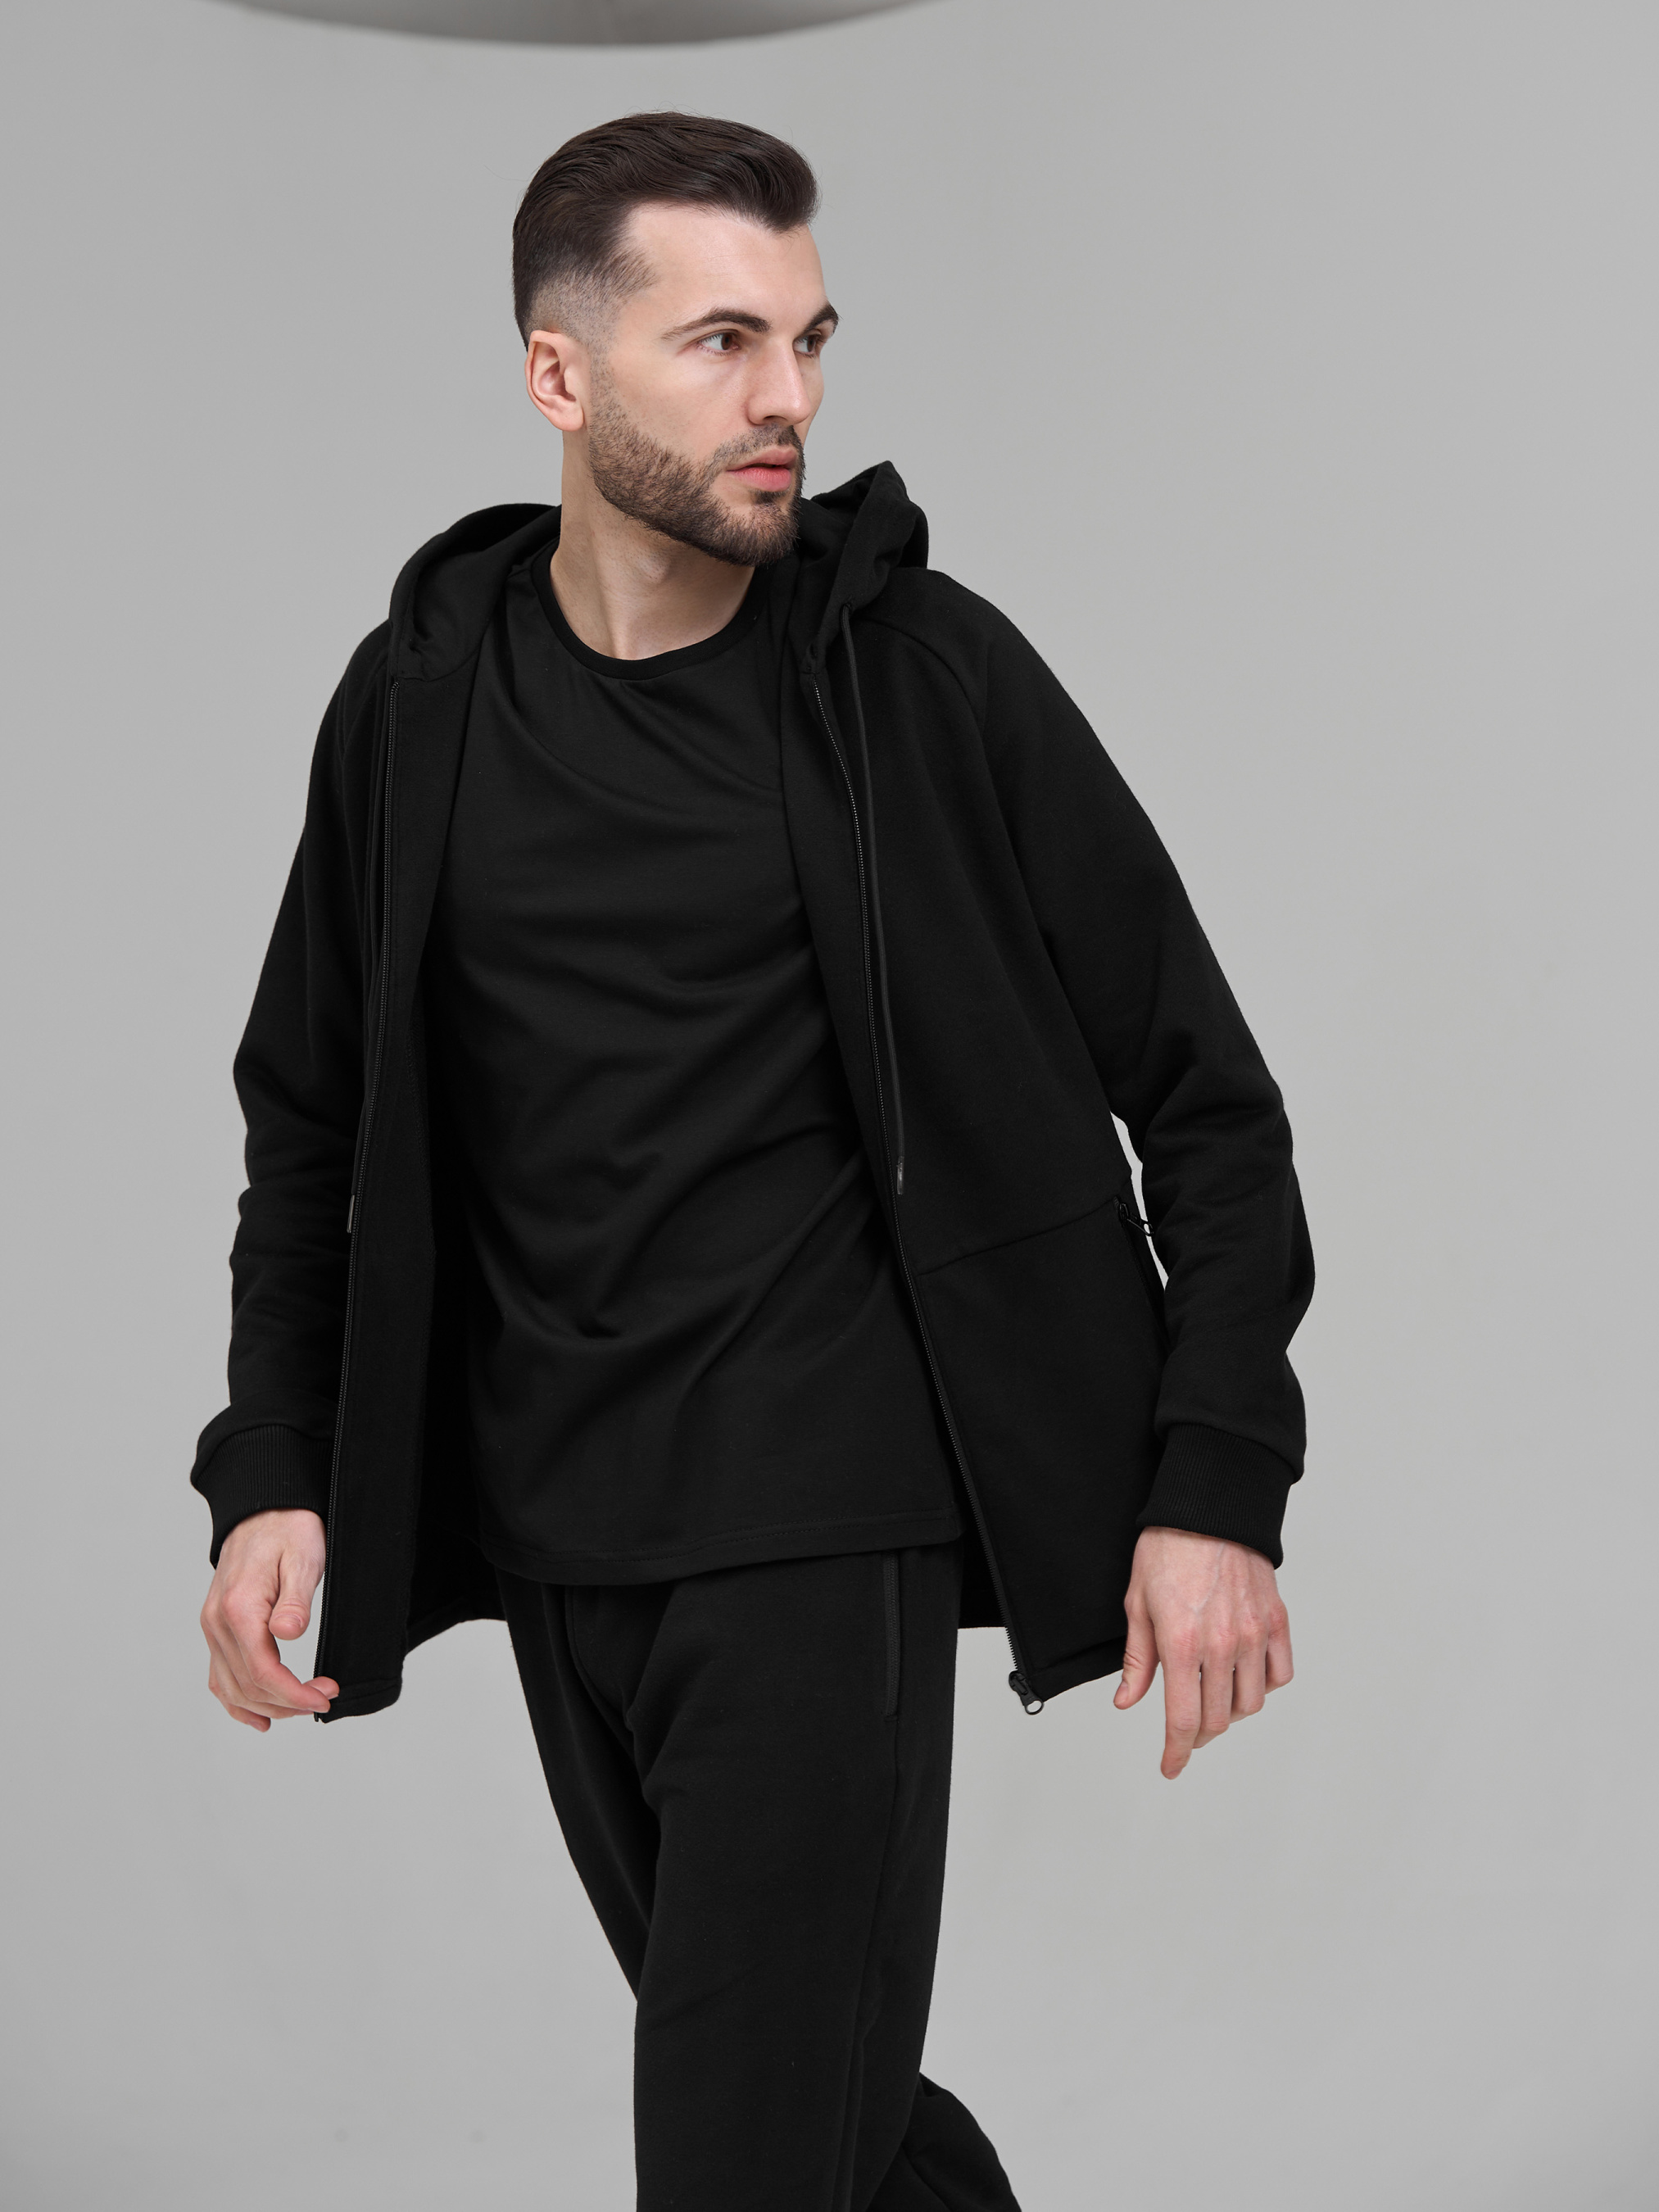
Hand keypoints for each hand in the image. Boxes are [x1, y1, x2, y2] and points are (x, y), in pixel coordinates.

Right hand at [200, 1508, 337, 1729]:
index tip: (325, 1698)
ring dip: (266, 1706)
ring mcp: (213, 1627)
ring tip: (302, 1708)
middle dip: (288, 1703)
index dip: (294, 1694)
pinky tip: (260, 1717)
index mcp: (238, 1608)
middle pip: (247, 1687)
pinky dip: (237, 1702)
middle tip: (324, 1699)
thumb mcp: (303, 1558)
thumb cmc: (288, 1529)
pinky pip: (219, 1676)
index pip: (262, 1671)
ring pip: (231, 1688)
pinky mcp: (216, 1629)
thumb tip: (288, 1634)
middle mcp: (217, 1623)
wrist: (263, 1509)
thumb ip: (295, 1599)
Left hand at [1113, 1526, 1291, 1777]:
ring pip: (1251, 1703)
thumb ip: (1137, 1660)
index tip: (1171, 1766)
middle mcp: (1222, 1645)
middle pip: (1218, 1719)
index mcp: (1182, 1643)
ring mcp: (1254, 1634)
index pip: (1184, 1720)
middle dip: (1199, 1737)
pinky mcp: (1276, 1621)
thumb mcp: (1137, 1603)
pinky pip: (1280, 1674)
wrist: (1209, 1506)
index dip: (1176, 1752)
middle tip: (1186, 1735)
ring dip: (1231, 1714)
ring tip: (1212, 1701)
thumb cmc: (1167, 1548)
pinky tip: (1244, 1678)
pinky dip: (1264, 1686)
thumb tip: (1127, 1701)